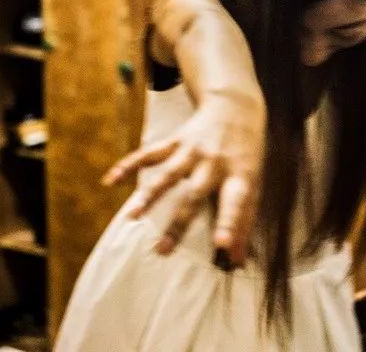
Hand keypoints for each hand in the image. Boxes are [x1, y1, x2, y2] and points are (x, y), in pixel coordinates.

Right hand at [101, 92, 264, 265]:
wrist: (236, 105)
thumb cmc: (247, 153)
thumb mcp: (255, 181)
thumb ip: (245, 220)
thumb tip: (237, 261)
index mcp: (240, 174)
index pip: (237, 202)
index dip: (230, 223)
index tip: (222, 245)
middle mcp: (215, 162)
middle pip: (194, 195)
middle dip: (178, 223)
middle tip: (162, 251)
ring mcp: (194, 149)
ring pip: (168, 175)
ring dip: (149, 196)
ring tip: (131, 217)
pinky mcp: (176, 140)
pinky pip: (150, 153)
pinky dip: (130, 165)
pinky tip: (111, 180)